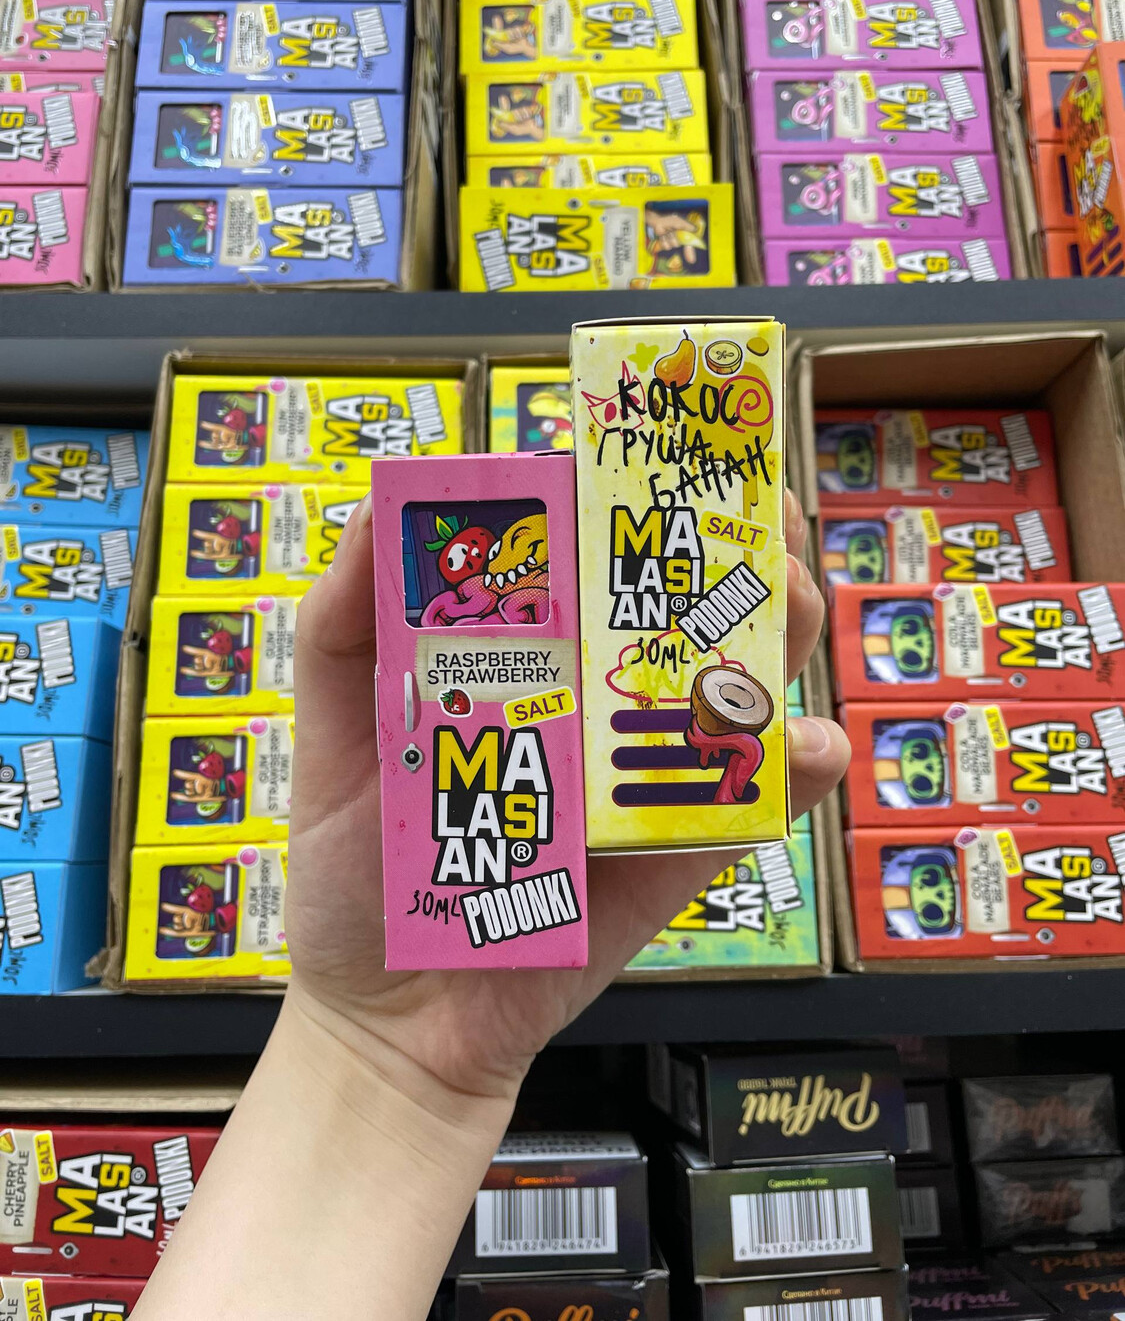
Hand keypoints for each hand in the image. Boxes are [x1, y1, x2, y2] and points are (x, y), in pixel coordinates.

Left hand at [285, 487, 848, 1101]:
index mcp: (530, 663)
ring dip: (783, 635)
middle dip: (741, 552)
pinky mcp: (676, 856)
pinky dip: (791, 770)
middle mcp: (599, 706)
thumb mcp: (335, 732)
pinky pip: (752, 806)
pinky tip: (799, 744)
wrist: (389, 1017)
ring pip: (738, 689)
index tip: (661, 457)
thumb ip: (345, 625)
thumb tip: (374, 506)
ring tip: (789, 599)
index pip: (598, 561)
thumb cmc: (357, 869)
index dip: (640, 503)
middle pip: (690, 610)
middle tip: (758, 518)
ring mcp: (644, 778)